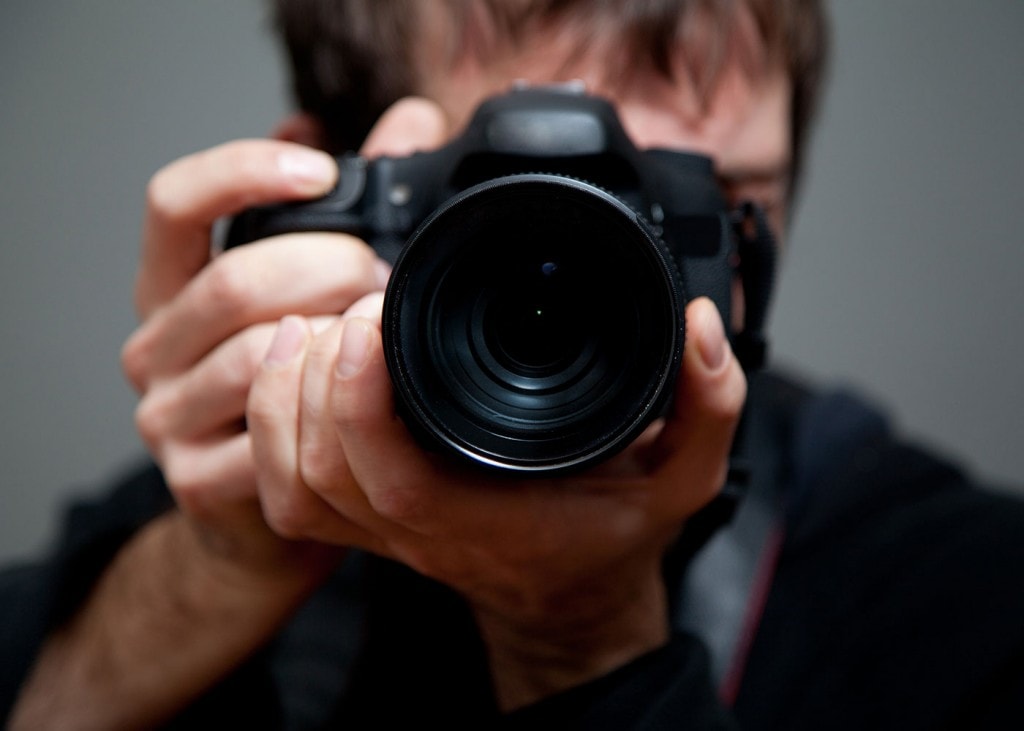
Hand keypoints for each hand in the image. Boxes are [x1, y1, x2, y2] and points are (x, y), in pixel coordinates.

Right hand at [120, 97, 448, 583]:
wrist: (276, 510)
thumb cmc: (298, 383)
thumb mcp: (310, 287)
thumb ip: (355, 205)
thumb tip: (409, 126)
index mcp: (172, 286)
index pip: (174, 203)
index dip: (244, 171)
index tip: (322, 169)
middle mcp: (154, 347)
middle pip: (233, 282)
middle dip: (329, 269)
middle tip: (387, 278)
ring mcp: (167, 417)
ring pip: (254, 355)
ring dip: (337, 339)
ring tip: (385, 334)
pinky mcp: (197, 481)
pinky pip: (269, 434)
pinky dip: (326, 406)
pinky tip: (362, 395)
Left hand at [246, 293, 746, 706]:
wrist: (574, 596)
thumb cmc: (615, 537)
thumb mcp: (688, 476)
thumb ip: (710, 404)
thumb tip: (699, 326)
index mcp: (483, 517)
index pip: (391, 472)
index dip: (361, 393)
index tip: (374, 313)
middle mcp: (419, 529)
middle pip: (320, 466)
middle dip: (316, 376)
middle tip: (355, 306)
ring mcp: (383, 530)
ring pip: (290, 479)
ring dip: (282, 398)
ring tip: (311, 326)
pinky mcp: (366, 518)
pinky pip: (287, 491)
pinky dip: (271, 428)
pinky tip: (291, 364)